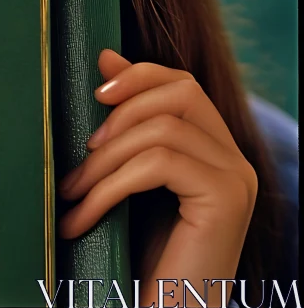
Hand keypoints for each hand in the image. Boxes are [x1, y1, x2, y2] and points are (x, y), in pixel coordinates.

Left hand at [56, 49, 257, 307]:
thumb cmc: (138, 252)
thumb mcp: (125, 174)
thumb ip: (124, 122)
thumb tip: (106, 55)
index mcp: (212, 148)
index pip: (182, 83)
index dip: (138, 75)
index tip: (96, 89)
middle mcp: (233, 158)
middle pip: (181, 91)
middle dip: (123, 108)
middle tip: (85, 147)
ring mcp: (235, 178)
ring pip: (162, 129)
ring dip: (104, 160)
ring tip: (72, 192)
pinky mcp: (226, 200)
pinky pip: (159, 163)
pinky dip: (109, 185)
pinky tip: (82, 216)